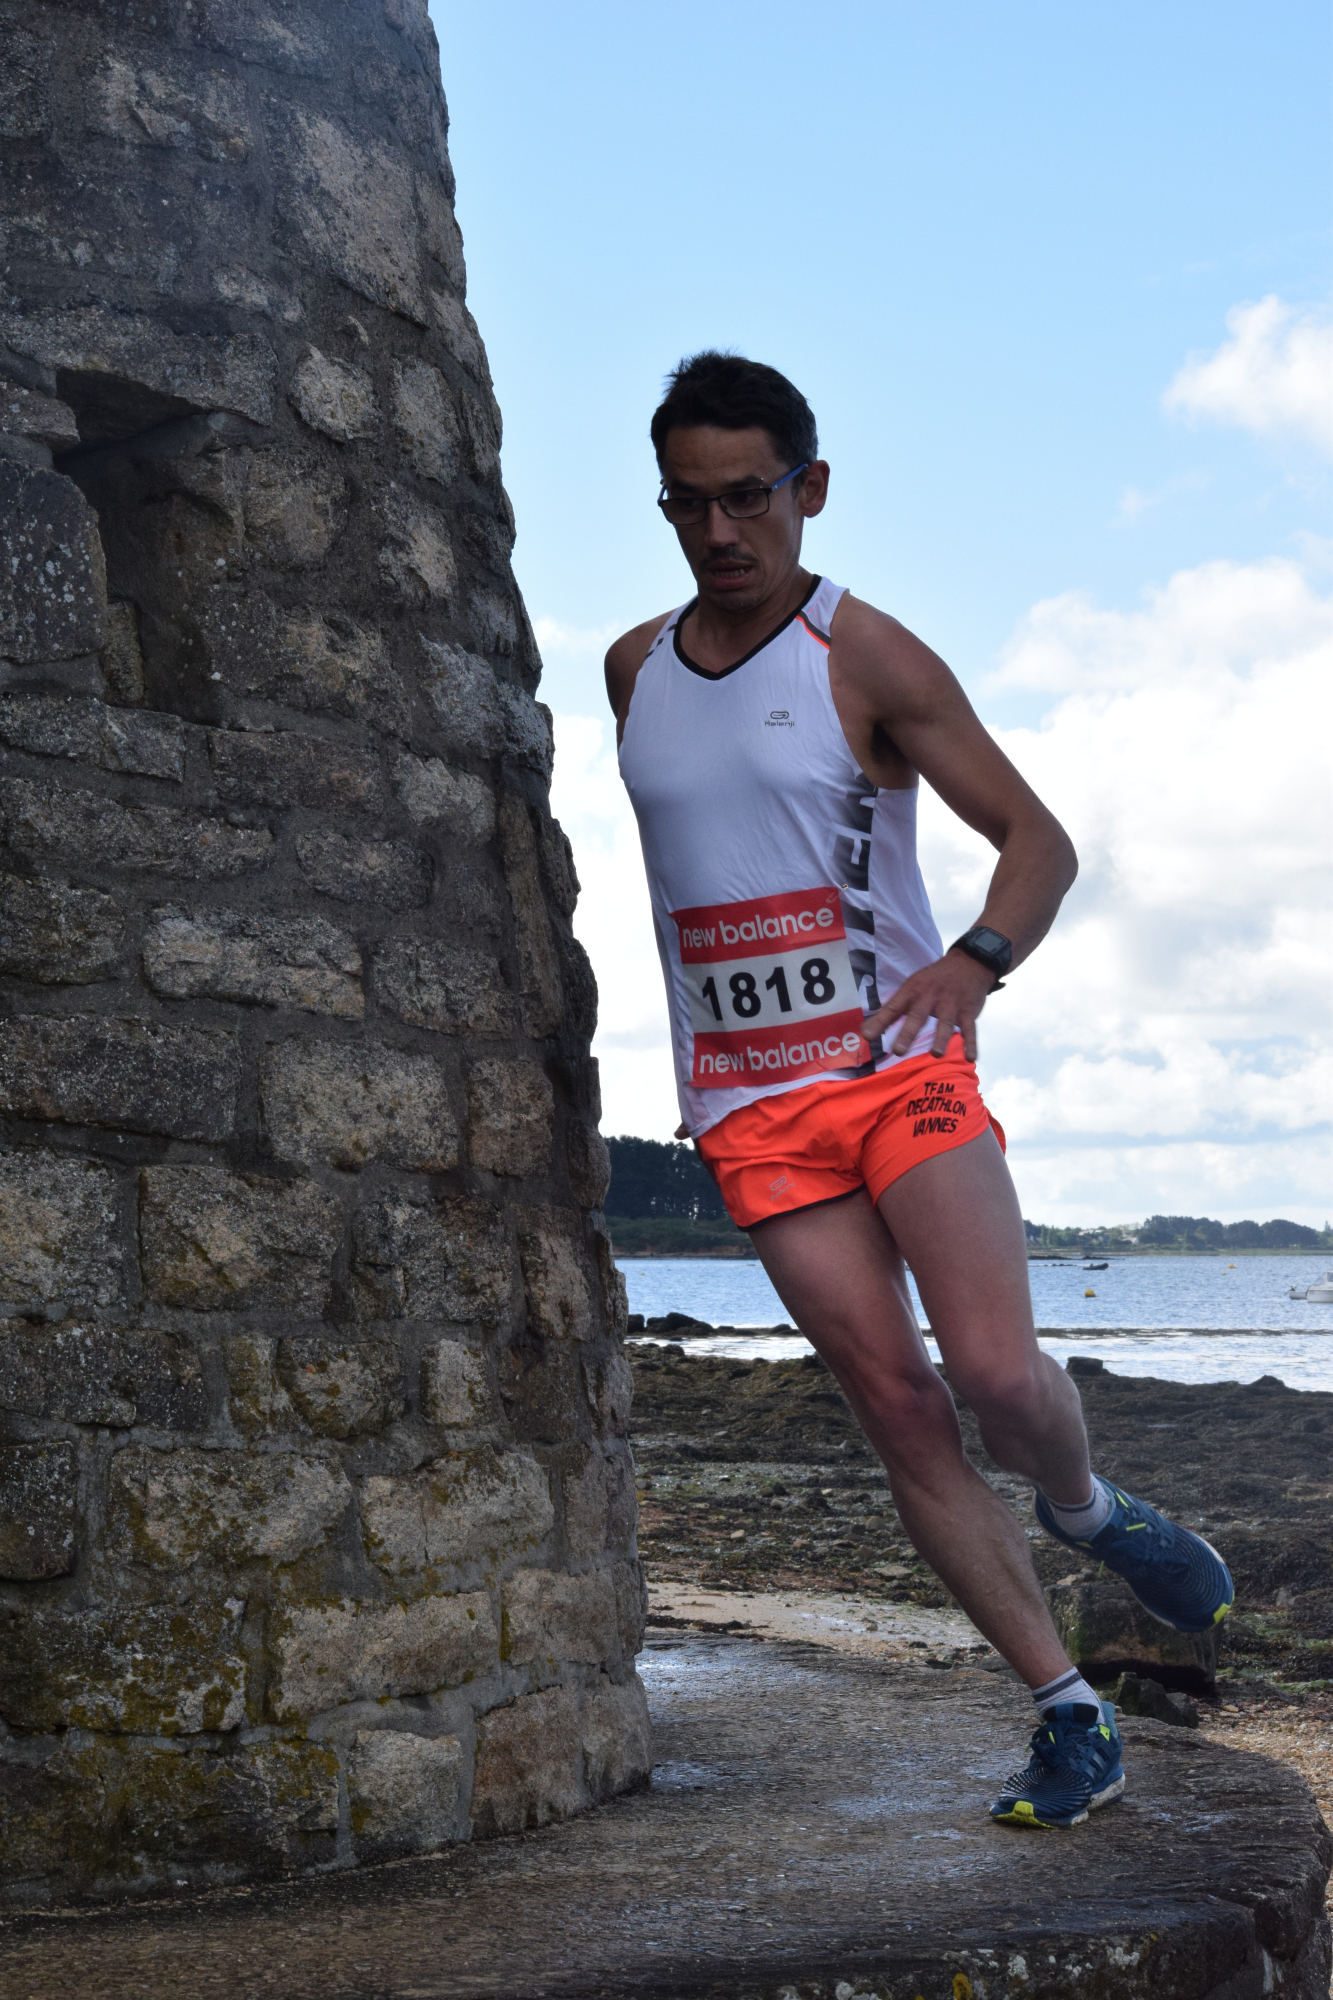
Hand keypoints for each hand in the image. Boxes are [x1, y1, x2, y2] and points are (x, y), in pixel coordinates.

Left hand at [862, 949, 996, 1061]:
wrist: (969, 963)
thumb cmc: (934, 979)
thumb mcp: (914, 984)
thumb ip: (897, 1006)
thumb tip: (869, 1030)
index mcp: (913, 990)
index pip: (894, 1007)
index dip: (880, 1021)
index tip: (868, 1036)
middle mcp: (930, 996)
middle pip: (918, 1016)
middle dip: (908, 1033)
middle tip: (899, 1051)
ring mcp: (951, 1003)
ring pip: (945, 1023)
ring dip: (940, 1039)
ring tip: (936, 1054)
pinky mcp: (968, 1010)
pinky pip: (970, 1029)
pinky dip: (970, 1043)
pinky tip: (970, 1057)